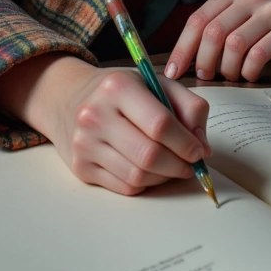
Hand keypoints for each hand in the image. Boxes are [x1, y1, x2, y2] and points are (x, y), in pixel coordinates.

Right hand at [0, 54, 210, 196]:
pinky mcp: (81, 167)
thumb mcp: (154, 83)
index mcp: (117, 87)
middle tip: (190, 165)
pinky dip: (146, 184)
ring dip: (164, 177)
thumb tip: (202, 148)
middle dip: (178, 165)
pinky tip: (150, 170)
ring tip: (172, 166)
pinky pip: (124, 187)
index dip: (186, 143)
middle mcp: (95, 115)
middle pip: (149, 155)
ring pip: (137, 176)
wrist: (67, 98)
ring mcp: (84, 144)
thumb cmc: (119, 91)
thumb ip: (188, 107)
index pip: (160, 124)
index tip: (199, 151)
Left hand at [163, 0, 270, 83]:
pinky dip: (249, 71)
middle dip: (203, 62)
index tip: (173, 73)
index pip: (198, 19)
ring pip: (233, 44)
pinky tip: (251, 75)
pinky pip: (258, 54)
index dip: (182, 48)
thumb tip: (183, 60)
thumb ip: (221, 29)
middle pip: (212, 32)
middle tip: (206, 78)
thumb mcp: (247, 20)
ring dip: (227, 69)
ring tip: (232, 77)